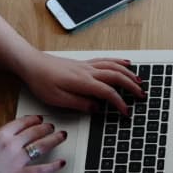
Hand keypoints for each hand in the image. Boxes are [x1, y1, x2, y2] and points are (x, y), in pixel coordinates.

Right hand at [0, 114, 66, 172]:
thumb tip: (11, 133)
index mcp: (0, 134)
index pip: (23, 122)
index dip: (34, 119)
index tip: (39, 119)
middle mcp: (11, 144)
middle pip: (35, 131)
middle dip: (47, 127)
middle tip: (52, 127)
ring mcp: (17, 160)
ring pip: (42, 145)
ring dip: (54, 139)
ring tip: (61, 136)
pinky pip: (41, 169)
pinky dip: (54, 166)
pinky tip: (62, 163)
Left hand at [17, 50, 144, 114]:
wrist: (31, 63)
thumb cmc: (41, 81)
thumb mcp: (57, 99)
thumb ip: (79, 103)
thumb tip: (96, 108)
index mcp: (82, 82)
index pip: (108, 93)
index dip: (120, 103)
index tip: (126, 112)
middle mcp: (88, 71)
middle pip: (116, 77)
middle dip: (132, 86)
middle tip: (142, 96)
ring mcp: (87, 66)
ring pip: (114, 67)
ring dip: (129, 74)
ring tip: (139, 82)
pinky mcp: (84, 64)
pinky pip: (107, 61)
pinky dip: (119, 62)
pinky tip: (126, 63)